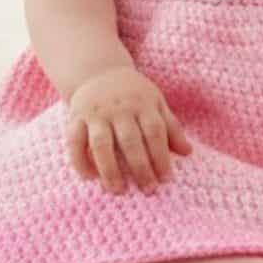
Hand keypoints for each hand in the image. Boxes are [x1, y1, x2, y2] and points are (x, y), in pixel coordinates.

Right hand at [66, 65, 192, 194]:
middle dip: (140, 167)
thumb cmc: (133, 93)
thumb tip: (188, 152)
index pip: (155, 132)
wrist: (99, 71)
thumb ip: (171, 127)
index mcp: (143, 104)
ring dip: (109, 169)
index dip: (161, 156)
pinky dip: (80, 160)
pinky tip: (90, 177)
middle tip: (148, 191)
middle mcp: (119, 108)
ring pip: (101, 143)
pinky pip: (74, 141)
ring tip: (117, 190)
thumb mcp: (156, 103)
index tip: (166, 180)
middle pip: (130, 140)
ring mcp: (96, 113)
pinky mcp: (75, 117)